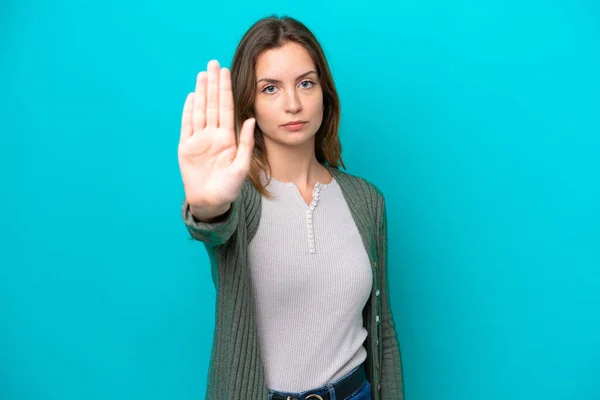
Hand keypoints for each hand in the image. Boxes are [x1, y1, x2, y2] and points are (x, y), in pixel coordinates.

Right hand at [178, 60, 254, 209]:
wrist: (210, 202)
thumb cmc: (229, 188)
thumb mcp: (242, 166)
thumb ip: (246, 142)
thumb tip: (251, 119)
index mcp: (228, 138)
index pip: (227, 108)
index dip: (226, 90)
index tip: (227, 72)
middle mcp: (213, 135)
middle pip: (213, 104)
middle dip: (213, 84)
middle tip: (214, 63)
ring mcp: (199, 140)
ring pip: (200, 110)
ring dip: (201, 92)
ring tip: (202, 74)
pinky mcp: (185, 147)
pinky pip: (186, 125)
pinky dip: (188, 110)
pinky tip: (191, 96)